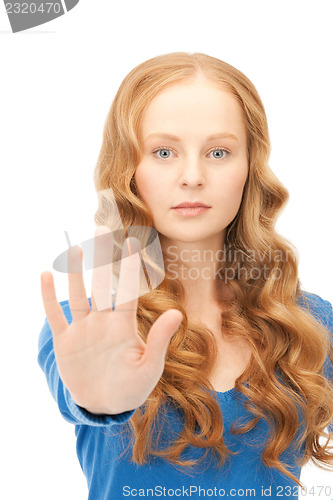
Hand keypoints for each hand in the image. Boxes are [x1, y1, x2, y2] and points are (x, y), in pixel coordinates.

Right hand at [40, 226, 182, 414]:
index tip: (132, 241)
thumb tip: (176, 312)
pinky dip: (49, 298)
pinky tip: (46, 276)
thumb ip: (160, 339)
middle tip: (101, 230)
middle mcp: (103, 321)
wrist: (105, 405)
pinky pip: (55, 316)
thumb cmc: (131, 387)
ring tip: (74, 249)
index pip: (128, 289)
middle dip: (102, 259)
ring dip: (75, 272)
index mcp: (124, 325)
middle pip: (102, 284)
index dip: (130, 266)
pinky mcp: (65, 340)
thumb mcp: (150, 367)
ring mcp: (83, 329)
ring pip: (78, 294)